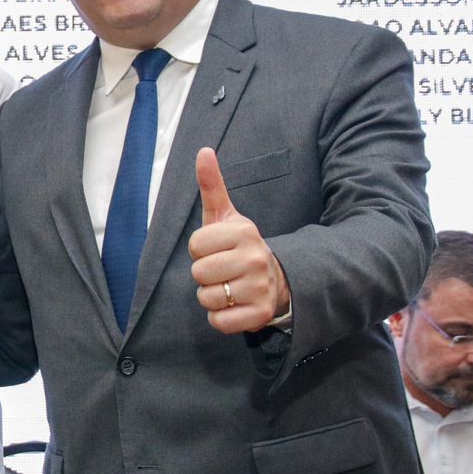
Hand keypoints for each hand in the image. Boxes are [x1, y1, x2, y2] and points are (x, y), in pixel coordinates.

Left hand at [187, 147, 290, 333]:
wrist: (277, 280)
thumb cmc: (240, 247)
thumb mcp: (226, 216)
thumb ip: (212, 186)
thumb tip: (203, 151)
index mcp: (244, 232)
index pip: (195, 245)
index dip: (200, 250)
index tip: (217, 250)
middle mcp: (255, 258)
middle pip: (199, 273)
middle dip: (204, 275)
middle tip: (223, 271)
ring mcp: (259, 288)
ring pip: (207, 298)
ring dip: (212, 297)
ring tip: (229, 288)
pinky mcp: (259, 315)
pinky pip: (218, 322)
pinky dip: (220, 318)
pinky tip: (234, 306)